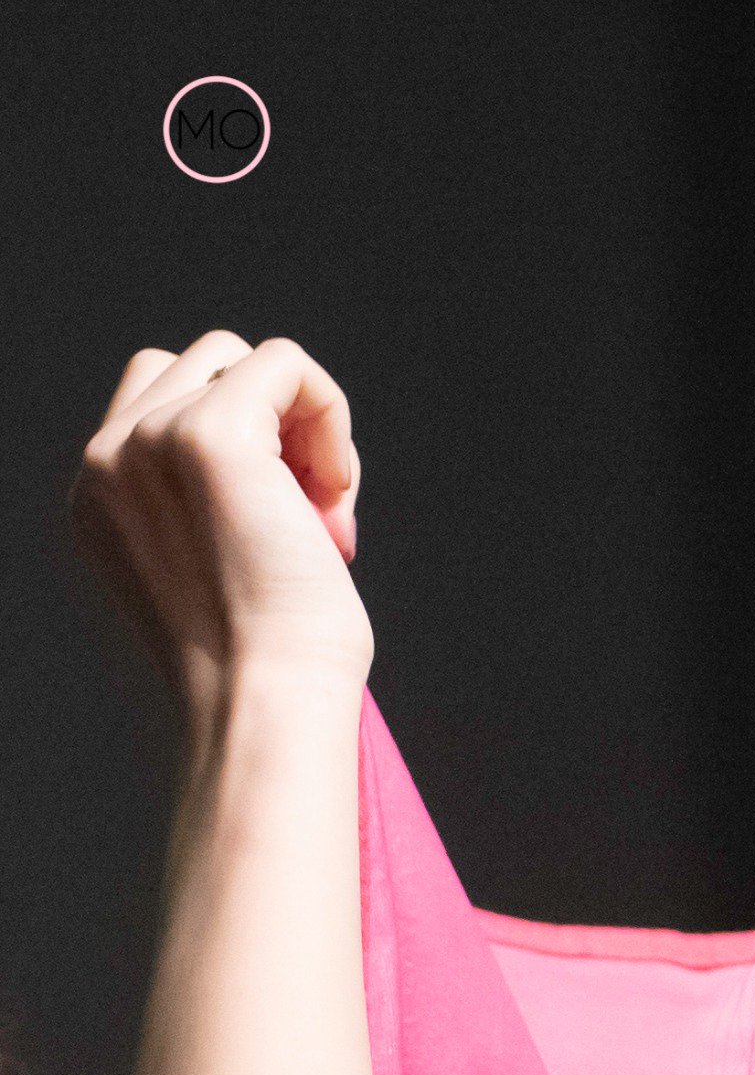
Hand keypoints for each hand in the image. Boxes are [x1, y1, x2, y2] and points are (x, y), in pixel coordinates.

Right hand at [73, 333, 369, 736]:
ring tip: (324, 516)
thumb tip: (285, 469)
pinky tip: (335, 500)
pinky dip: (330, 416)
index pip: (160, 405)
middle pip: (201, 369)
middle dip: (274, 431)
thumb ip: (210, 510)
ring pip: (242, 360)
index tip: (285, 534)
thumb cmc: (265, 679)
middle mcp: (108, 460)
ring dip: (302, 426)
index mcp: (100, 499)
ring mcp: (149, 439)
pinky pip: (287, 364)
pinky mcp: (209, 433)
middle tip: (314, 525)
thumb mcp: (216, 580)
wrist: (262, 714)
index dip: (243, 448)